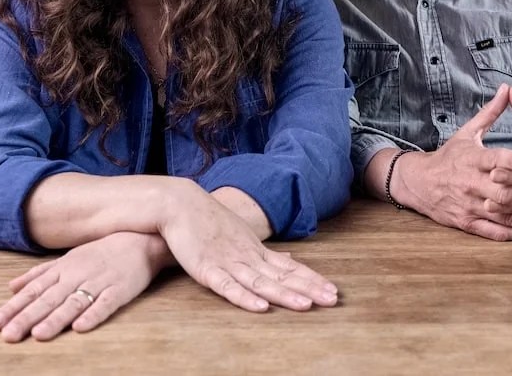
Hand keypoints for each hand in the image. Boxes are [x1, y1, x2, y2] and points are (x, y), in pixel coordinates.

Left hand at [0, 230, 168, 341]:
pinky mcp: (120, 290)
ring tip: (39, 334)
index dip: (14, 307)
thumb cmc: (100, 252)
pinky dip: (93, 315)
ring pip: (74, 302)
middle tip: (8, 335)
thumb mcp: (67, 259)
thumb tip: (11, 286)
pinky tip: (80, 328)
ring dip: (56, 319)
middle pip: (49, 299)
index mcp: (63, 269)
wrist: (140, 240)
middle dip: (27, 317)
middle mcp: (77, 275)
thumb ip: (39, 273)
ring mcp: (99, 282)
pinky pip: (105, 304)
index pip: (34, 290)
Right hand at [159, 181, 338, 313]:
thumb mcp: (243, 235)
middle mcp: (247, 256)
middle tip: (333, 300)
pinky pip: (228, 286)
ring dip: (284, 295)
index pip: (289, 268)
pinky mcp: (207, 269)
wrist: (178, 203)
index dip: (311, 279)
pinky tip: (261, 306)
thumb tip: (290, 256)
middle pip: (282, 276)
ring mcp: (228, 262)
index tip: (333, 291)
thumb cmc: (209, 221)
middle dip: (308, 289)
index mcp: (256, 250)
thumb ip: (265, 251)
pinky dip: (245, 297)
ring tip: (306, 305)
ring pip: (261, 282)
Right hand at [392, 84, 511, 240]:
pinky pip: (494, 231)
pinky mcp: (468, 223)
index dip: (511, 162)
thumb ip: (491, 113)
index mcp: (471, 159)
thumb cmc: (448, 157)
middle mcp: (470, 183)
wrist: (419, 183)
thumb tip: (507, 89)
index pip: (493, 160)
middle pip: (504, 192)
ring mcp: (469, 205)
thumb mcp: (467, 132)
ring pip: (504, 213)